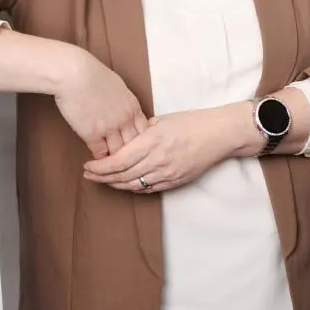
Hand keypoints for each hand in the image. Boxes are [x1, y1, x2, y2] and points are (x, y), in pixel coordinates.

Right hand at [53, 50, 146, 158]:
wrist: (76, 74)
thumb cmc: (94, 75)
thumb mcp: (119, 87)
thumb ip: (124, 102)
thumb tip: (124, 108)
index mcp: (133, 107)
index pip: (145, 132)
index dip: (142, 141)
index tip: (137, 147)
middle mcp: (125, 120)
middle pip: (135, 145)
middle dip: (133, 154)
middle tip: (128, 162)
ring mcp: (110, 128)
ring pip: (120, 152)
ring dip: (116, 160)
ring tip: (112, 166)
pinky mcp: (92, 134)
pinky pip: (100, 153)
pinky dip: (99, 160)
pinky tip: (96, 162)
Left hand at [82, 105, 243, 193]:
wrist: (221, 134)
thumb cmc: (193, 122)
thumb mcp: (162, 120)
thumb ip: (141, 132)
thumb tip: (125, 139)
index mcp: (152, 142)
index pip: (118, 161)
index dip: (99, 167)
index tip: (88, 165)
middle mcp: (158, 160)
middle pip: (122, 176)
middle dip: (102, 177)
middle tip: (89, 175)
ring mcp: (168, 173)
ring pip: (133, 185)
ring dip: (115, 184)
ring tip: (104, 180)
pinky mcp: (176, 181)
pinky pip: (149, 189)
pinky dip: (133, 188)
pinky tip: (125, 183)